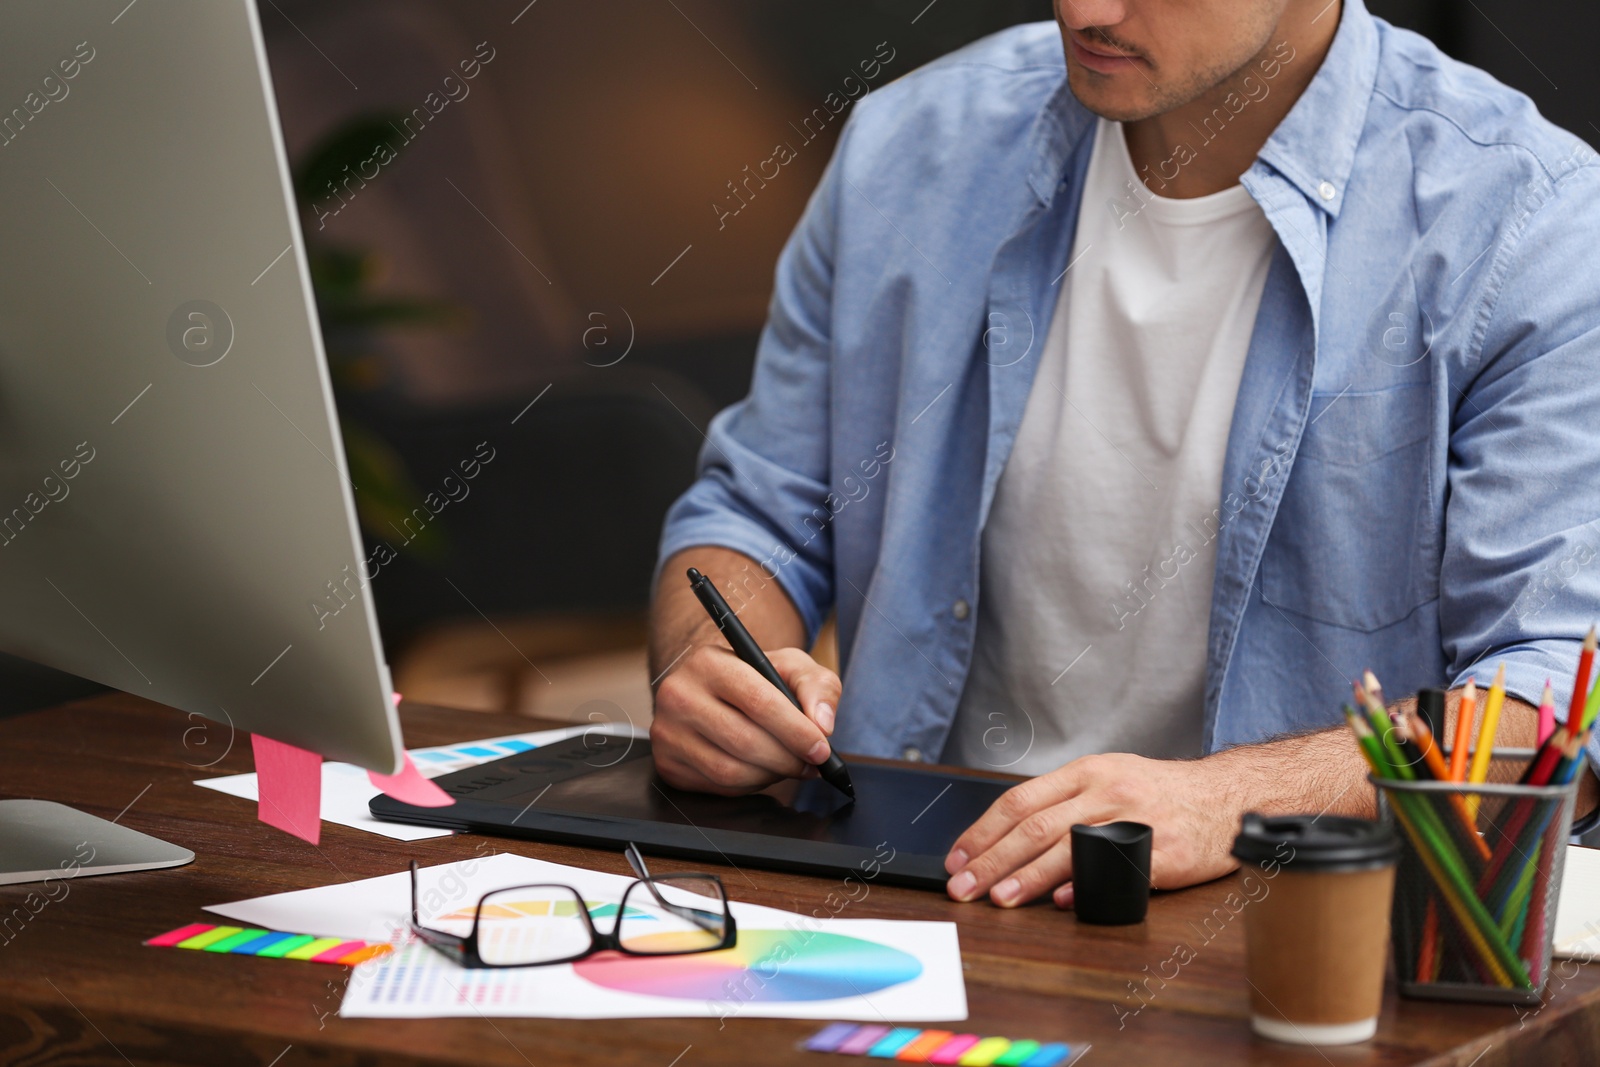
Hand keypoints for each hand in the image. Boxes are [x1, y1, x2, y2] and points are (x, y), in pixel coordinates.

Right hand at [651, 644, 841, 794]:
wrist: (712, 690)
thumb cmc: (756, 677)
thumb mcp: (790, 666)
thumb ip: (817, 686)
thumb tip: (822, 724)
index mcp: (709, 662)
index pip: (758, 701)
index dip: (795, 731)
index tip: (821, 749)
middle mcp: (679, 694)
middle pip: (744, 740)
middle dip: (787, 759)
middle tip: (811, 764)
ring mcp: (667, 731)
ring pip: (730, 770)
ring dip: (770, 775)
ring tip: (789, 766)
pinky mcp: (667, 763)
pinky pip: (717, 787)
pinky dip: (750, 785)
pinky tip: (762, 771)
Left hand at [943, 752, 1245, 907]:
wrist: (1228, 797)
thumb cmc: (1162, 793)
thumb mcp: (1110, 779)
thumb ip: (1065, 804)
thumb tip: (1013, 844)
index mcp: (1086, 772)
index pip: (1020, 800)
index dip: (983, 831)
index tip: (958, 858)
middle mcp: (1106, 790)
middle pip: (1035, 826)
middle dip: (992, 859)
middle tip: (963, 886)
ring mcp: (1135, 819)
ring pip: (1067, 847)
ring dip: (1026, 876)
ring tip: (998, 898)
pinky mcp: (1164, 851)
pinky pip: (1116, 870)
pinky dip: (1084, 886)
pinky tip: (1061, 902)